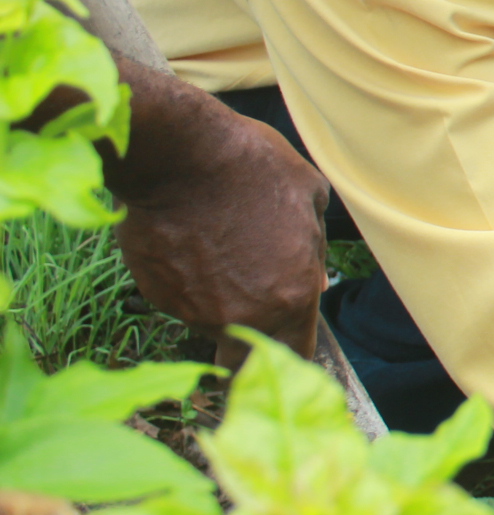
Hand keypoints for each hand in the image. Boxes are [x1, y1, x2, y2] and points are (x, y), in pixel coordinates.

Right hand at [111, 75, 328, 366]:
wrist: (180, 154)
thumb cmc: (253, 168)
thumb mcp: (310, 198)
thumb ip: (315, 253)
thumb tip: (316, 282)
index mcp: (291, 296)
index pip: (297, 354)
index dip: (294, 353)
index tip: (289, 347)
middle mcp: (243, 314)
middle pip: (245, 360)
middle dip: (249, 352)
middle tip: (249, 321)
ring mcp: (195, 309)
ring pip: (210, 325)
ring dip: (217, 305)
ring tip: (219, 254)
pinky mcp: (156, 294)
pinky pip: (178, 301)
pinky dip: (186, 285)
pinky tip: (190, 246)